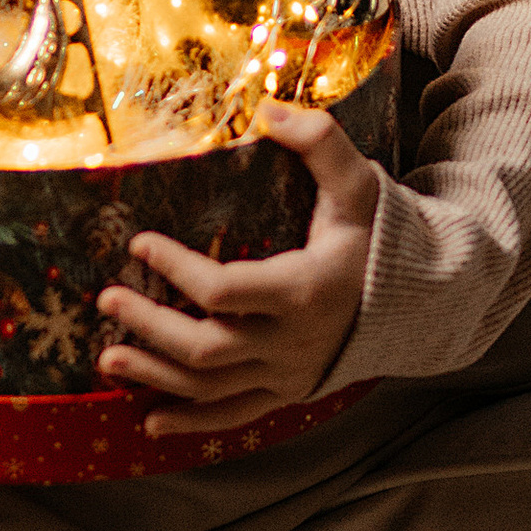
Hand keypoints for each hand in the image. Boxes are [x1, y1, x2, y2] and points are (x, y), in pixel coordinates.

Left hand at [97, 100, 379, 435]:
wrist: (424, 301)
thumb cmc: (379, 236)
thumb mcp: (357, 185)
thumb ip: (320, 141)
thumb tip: (268, 108)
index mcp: (305, 290)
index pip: (224, 290)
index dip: (176, 269)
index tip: (139, 243)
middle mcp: (294, 342)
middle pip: (206, 349)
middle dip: (150, 327)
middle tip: (107, 300)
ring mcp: (290, 374)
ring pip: (212, 389)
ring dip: (155, 377)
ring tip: (106, 360)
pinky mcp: (289, 391)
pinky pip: (235, 416)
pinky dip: (192, 422)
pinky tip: (149, 421)